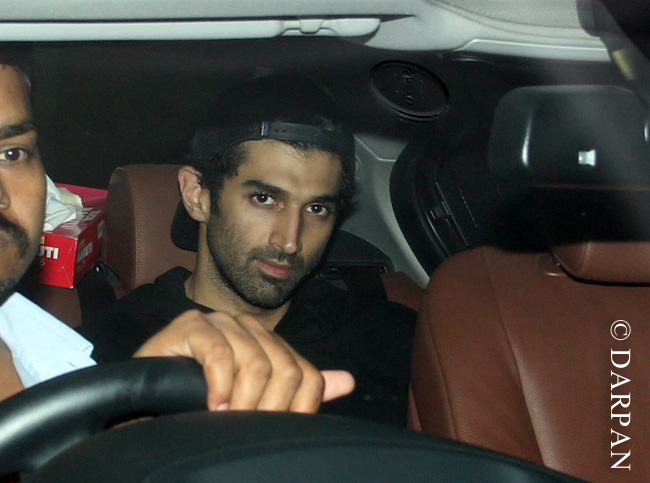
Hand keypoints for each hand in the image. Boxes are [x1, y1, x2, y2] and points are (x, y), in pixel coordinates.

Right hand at [133, 309, 354, 412]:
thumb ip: (297, 390)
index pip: (306, 373)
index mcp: (269, 344)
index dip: (300, 408)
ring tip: (227, 421)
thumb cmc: (197, 403)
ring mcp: (220, 322)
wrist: (144, 400)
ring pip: (256, 361)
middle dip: (271, 409)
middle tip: (250, 431)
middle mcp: (249, 328)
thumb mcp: (252, 401)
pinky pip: (219, 351)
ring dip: (243, 401)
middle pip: (285, 368)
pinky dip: (219, 384)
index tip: (279, 434)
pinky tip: (211, 405)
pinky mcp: (191, 324)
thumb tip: (346, 381)